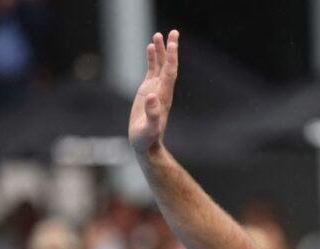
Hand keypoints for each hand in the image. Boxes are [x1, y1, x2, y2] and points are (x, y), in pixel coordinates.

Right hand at [129, 30, 179, 153]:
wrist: (145, 145)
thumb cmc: (147, 139)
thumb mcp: (149, 129)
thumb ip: (152, 114)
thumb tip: (152, 96)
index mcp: (163, 96)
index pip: (170, 72)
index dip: (172, 57)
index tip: (173, 43)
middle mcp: (162, 90)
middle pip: (168, 66)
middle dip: (170, 49)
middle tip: (173, 32)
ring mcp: (155, 89)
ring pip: (159, 66)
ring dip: (160, 51)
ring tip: (159, 35)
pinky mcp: (147, 91)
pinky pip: (151, 71)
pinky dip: (151, 59)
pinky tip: (150, 48)